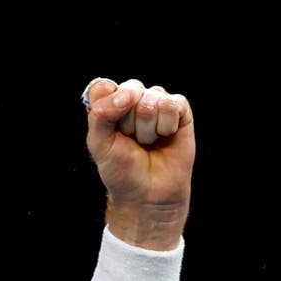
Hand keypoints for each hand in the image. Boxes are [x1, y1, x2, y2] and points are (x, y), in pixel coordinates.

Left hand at [82, 77, 194, 248]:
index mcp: (108, 104)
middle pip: (130, 90)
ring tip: (148, 142)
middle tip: (131, 140)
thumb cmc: (120, 168)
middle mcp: (132, 100)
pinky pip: (173, 104)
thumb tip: (128, 93)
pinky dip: (167, 125)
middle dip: (129, 121)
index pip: (104, 87)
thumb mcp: (99, 143)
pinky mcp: (180, 112)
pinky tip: (165, 137)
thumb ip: (101, 113)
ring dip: (148, 127)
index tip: (112, 130)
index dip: (108, 107)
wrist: (148, 193)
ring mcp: (157, 104)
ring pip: (152, 98)